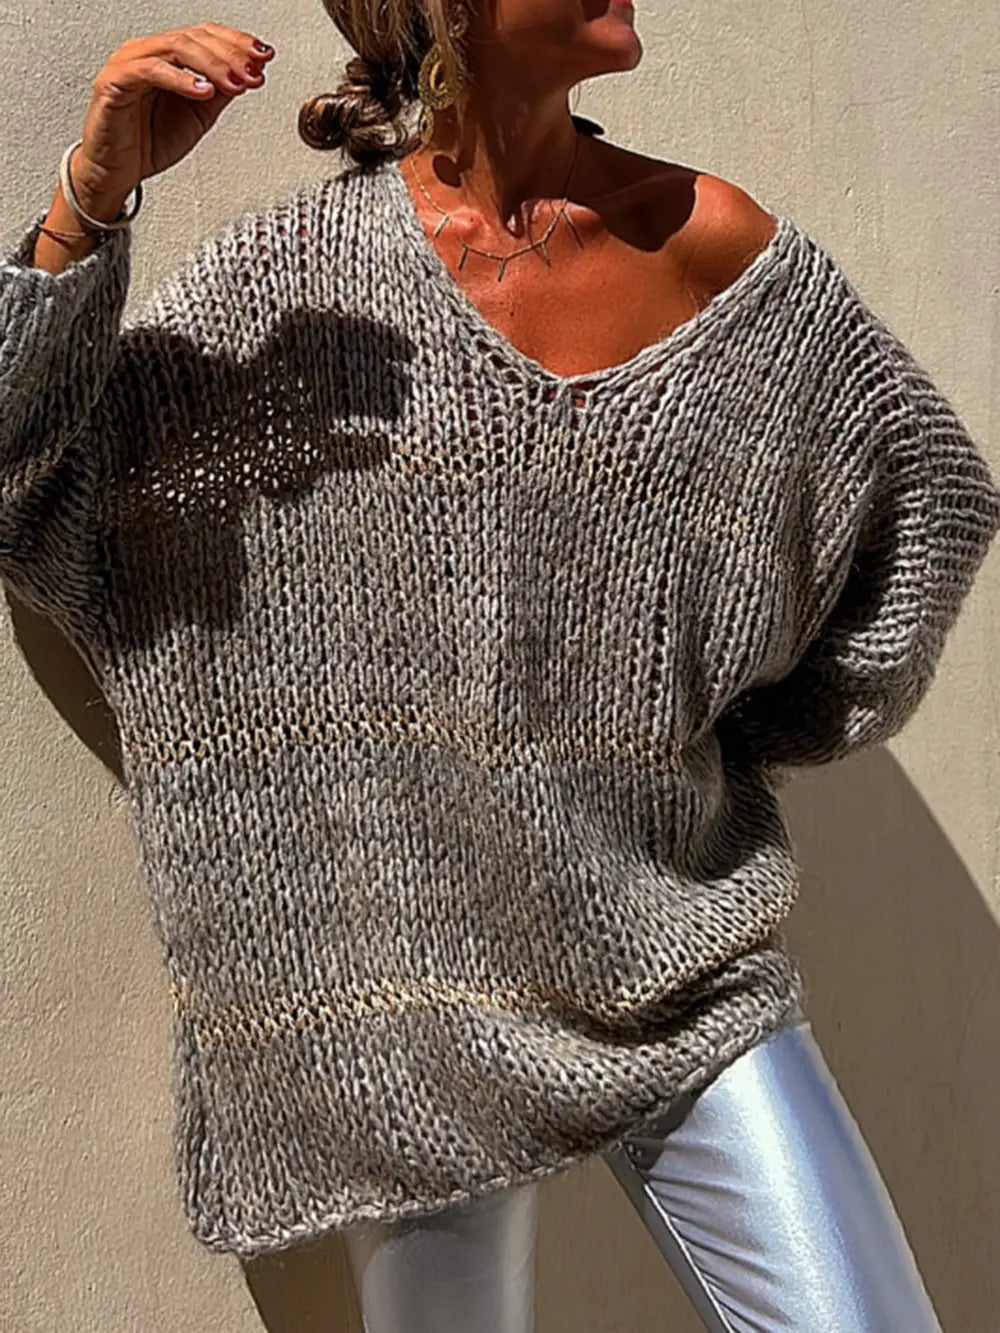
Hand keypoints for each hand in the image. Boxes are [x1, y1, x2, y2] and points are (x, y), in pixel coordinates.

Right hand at [71, 23, 274, 210]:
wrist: (118, 172)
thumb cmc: (149, 142)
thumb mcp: (199, 116)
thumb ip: (220, 93)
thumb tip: (248, 73)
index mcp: (169, 58)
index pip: (206, 36)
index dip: (237, 43)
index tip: (264, 56)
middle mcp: (149, 53)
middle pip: (195, 37)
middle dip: (231, 54)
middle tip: (254, 72)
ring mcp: (130, 63)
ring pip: (177, 48)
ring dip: (213, 65)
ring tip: (236, 84)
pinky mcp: (115, 81)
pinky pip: (150, 70)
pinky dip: (181, 79)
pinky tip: (203, 91)